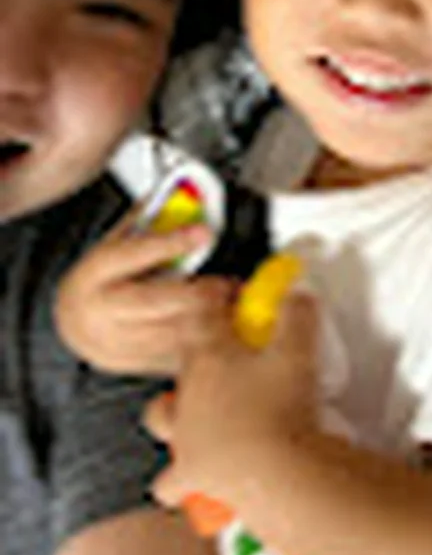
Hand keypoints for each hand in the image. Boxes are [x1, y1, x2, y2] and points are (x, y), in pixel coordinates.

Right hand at [55, 210, 234, 375]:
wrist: (75, 323)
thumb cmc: (101, 278)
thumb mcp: (116, 241)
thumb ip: (150, 220)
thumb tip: (186, 190)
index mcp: (94, 274)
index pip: (133, 254)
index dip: (172, 242)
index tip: (205, 232)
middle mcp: (101, 312)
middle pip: (160, 301)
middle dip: (203, 291)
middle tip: (231, 282)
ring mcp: (116, 343)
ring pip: (174, 333)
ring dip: (212, 317)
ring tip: (233, 301)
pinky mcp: (134, 364)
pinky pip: (177, 355)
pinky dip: (205, 341)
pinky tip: (222, 325)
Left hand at [144, 290, 320, 512]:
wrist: (276, 470)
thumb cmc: (284, 408)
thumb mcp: (301, 347)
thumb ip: (298, 313)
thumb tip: (295, 297)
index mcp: (210, 356)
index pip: (201, 313)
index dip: (215, 298)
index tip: (229, 294)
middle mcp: (188, 394)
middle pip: (184, 360)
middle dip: (204, 348)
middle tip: (235, 349)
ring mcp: (185, 435)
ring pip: (161, 415)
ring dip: (174, 409)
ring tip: (198, 409)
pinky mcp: (190, 474)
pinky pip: (170, 480)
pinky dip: (177, 478)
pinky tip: (191, 476)